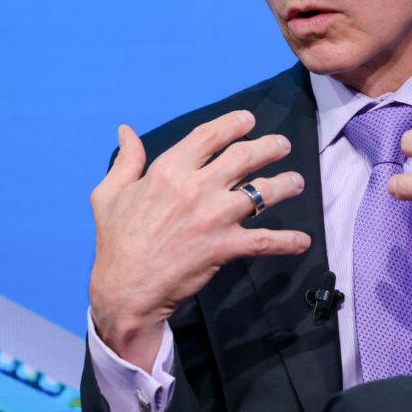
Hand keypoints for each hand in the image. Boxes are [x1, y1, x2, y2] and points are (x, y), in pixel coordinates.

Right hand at [88, 111, 309, 370]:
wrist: (125, 290)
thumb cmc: (116, 242)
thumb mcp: (109, 195)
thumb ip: (125, 160)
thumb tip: (126, 130)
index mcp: (168, 170)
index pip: (209, 135)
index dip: (234, 124)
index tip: (249, 120)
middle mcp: (195, 188)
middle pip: (245, 156)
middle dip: (270, 146)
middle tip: (282, 145)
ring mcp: (213, 217)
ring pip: (262, 193)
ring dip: (285, 184)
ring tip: (296, 181)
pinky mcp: (224, 247)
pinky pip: (264, 241)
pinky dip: (287, 241)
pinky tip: (303, 241)